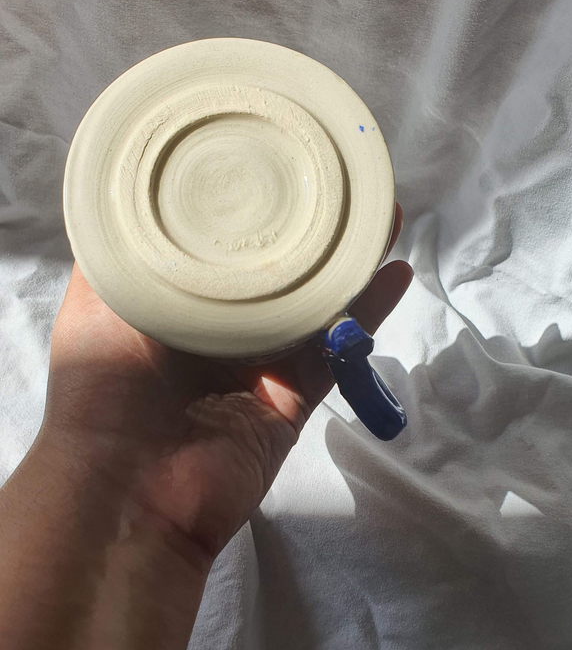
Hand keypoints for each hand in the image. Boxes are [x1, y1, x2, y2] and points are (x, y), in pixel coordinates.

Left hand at [43, 205, 411, 564]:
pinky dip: (366, 316)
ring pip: (311, 305)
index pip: (212, 241)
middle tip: (341, 180)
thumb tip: (140, 192)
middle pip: (270, 269)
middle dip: (305, 227)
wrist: (130, 492)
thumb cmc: (104, 388)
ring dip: (346, 261)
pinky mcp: (290, 399)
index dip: (242, 202)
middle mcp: (215, 330)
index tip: (272, 157)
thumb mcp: (98, 301)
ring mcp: (256, 366)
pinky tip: (394, 273)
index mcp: (169, 303)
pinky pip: (334, 352)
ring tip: (380, 211)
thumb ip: (125, 252)